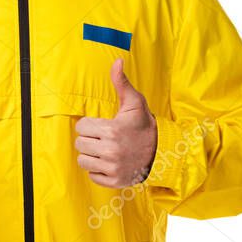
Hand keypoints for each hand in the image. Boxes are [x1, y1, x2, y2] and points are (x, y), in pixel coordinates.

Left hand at [74, 58, 156, 187]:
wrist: (162, 152)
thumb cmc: (143, 125)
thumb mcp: (134, 103)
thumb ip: (121, 83)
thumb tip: (117, 61)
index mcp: (111, 130)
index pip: (81, 127)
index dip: (89, 125)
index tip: (101, 126)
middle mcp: (111, 150)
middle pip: (80, 144)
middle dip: (89, 139)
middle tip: (103, 138)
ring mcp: (113, 167)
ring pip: (83, 160)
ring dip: (91, 155)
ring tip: (104, 150)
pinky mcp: (114, 181)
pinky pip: (92, 175)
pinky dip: (97, 170)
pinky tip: (108, 162)